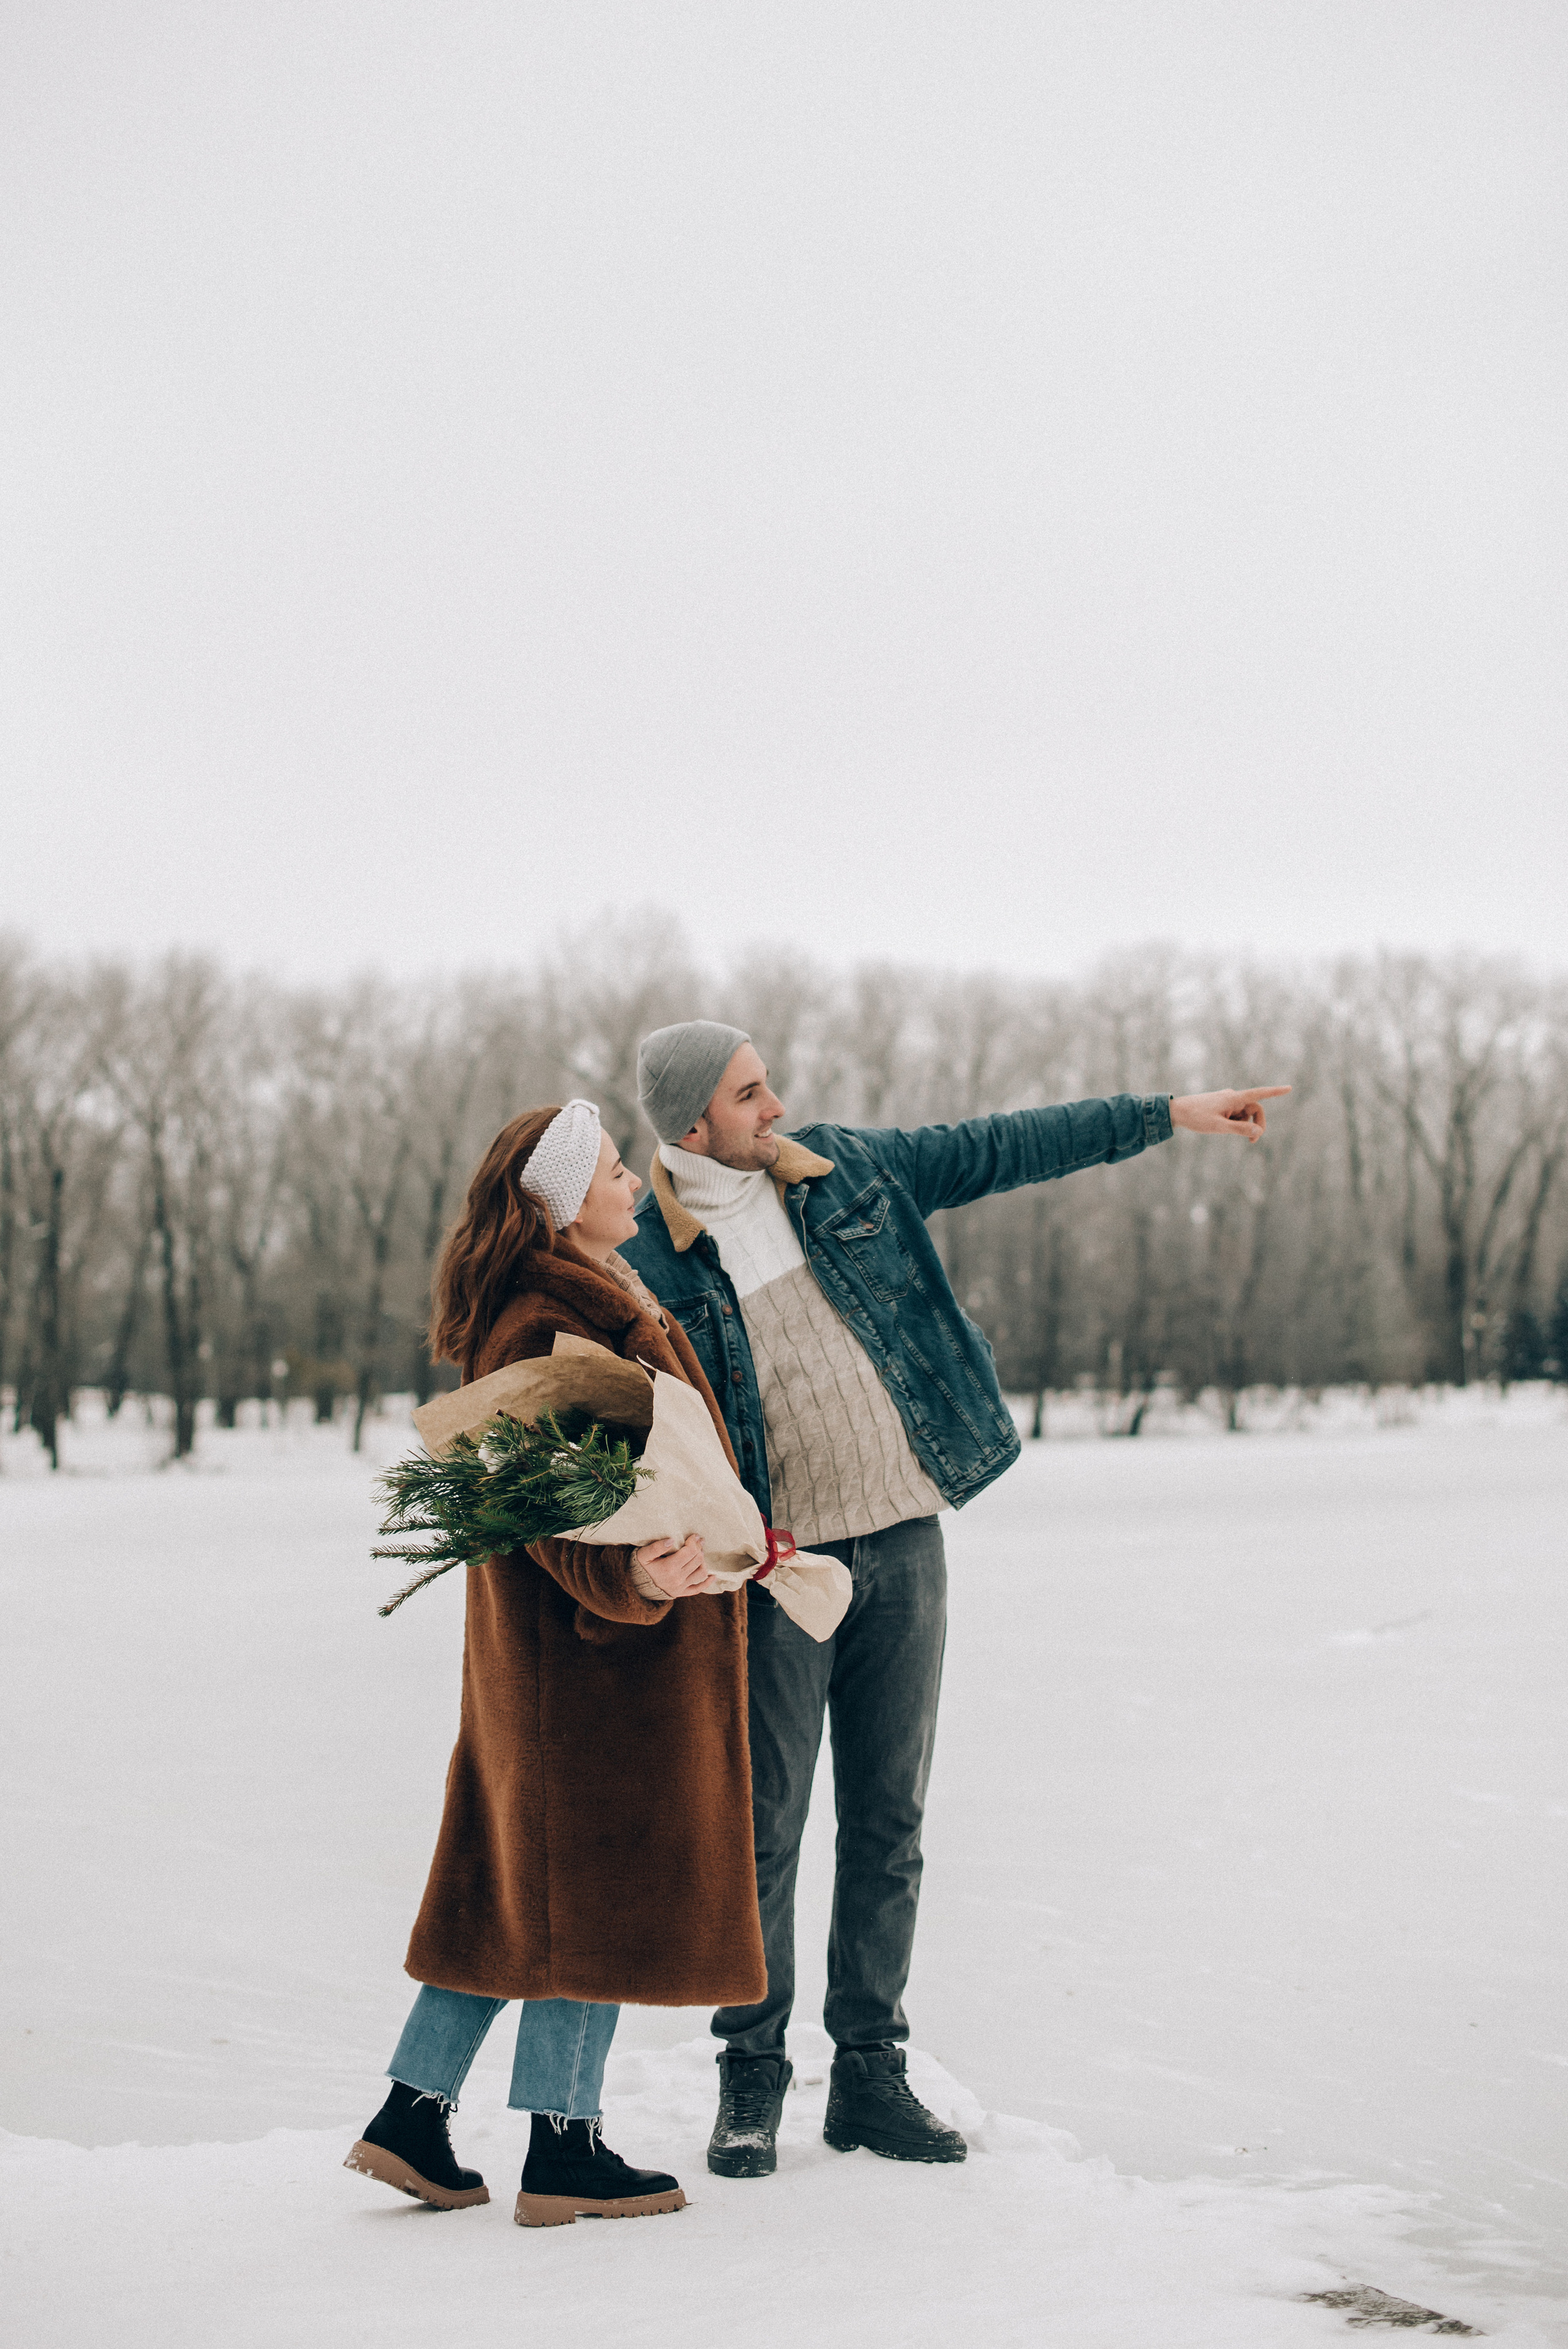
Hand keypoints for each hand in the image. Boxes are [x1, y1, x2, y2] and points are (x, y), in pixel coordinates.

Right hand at [632, 1533, 718, 1597]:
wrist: (636, 1585)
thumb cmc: (641, 1566)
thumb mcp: (643, 1554)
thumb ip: (656, 1547)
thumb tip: (672, 1540)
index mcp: (669, 1568)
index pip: (690, 1552)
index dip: (694, 1542)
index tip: (694, 1535)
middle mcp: (677, 1579)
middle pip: (697, 1560)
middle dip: (699, 1548)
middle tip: (698, 1541)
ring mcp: (681, 1588)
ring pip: (701, 1573)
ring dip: (703, 1562)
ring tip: (699, 1554)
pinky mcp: (682, 1593)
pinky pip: (698, 1589)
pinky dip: (707, 1583)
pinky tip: (713, 1576)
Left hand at [1170, 1086, 1289, 1142]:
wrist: (1177, 1111)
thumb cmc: (1196, 1118)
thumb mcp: (1219, 1127)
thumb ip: (1239, 1130)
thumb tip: (1258, 1132)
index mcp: (1234, 1098)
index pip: (1259, 1094)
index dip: (1275, 1092)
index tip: (1289, 1088)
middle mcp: (1233, 1097)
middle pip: (1255, 1109)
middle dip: (1257, 1125)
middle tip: (1252, 1142)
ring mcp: (1227, 1101)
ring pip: (1245, 1114)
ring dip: (1244, 1125)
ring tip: (1228, 1132)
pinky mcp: (1222, 1106)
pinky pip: (1235, 1115)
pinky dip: (1235, 1123)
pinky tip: (1221, 1127)